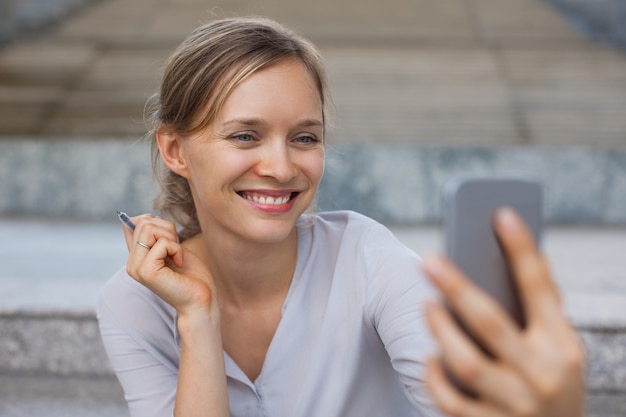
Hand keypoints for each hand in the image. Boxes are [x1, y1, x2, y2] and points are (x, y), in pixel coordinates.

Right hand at [122, 214, 217, 316]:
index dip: (154, 223)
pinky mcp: (146, 271)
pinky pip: (162, 243)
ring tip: (176, 256)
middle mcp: (132, 263)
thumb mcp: (171, 248)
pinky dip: (177, 249)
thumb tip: (141, 217)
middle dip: (167, 229)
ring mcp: (136, 268)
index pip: (132, 224)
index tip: (169, 239)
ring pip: (149, 228)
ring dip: (171, 239)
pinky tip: (179, 264)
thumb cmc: (191, 275)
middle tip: (175, 249)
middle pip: (143, 222)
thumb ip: (155, 235)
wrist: (200, 300)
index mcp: (136, 257)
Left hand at [422, 208, 584, 416]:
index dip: (522, 249)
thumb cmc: (554, 382)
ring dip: (441, 331)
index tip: (502, 213)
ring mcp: (517, 406)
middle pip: (491, 323)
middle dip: (458, 288)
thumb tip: (533, 256)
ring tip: (426, 305)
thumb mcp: (562, 349)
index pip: (540, 289)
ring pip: (467, 363)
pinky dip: (437, 379)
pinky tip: (428, 357)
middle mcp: (543, 375)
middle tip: (429, 261)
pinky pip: (453, 404)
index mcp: (562, 346)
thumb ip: (544, 309)